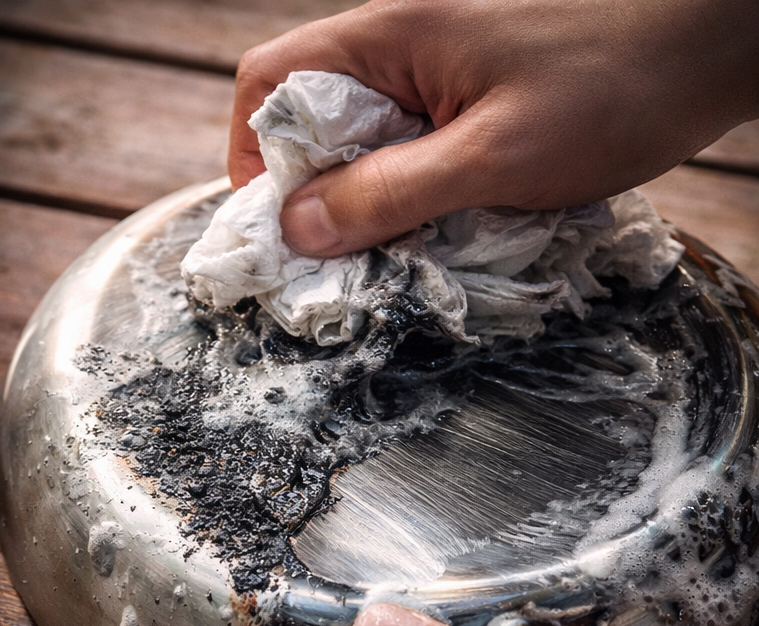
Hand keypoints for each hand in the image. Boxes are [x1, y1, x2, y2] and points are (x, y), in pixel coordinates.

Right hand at [230, 0, 758, 256]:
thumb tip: (297, 230)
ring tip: (407, 240)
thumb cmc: (618, 82)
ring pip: (362, 135)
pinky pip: (413, 140)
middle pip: (309, 115)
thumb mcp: (494, 158)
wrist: (726, 36)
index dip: (254, 158)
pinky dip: (416, 185)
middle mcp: (402, 40)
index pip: (268, 84)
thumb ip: (389, 194)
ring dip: (371, 194)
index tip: (283, 228)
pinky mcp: (475, 87)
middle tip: (348, 252)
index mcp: (388, 34)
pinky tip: (451, 218)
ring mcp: (439, 62)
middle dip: (315, 188)